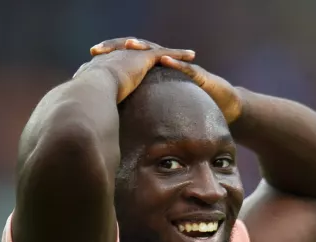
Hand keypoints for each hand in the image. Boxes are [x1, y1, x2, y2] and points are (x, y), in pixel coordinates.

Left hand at [90, 37, 242, 122]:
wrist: (225, 107)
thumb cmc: (190, 108)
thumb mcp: (160, 108)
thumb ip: (142, 109)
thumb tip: (116, 123)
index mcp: (153, 71)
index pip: (128, 60)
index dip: (110, 56)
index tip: (90, 56)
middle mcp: (165, 63)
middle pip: (139, 50)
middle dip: (120, 46)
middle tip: (101, 48)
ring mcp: (181, 66)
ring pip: (160, 53)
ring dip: (145, 49)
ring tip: (131, 46)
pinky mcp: (198, 73)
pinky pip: (185, 67)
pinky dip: (175, 62)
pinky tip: (164, 61)